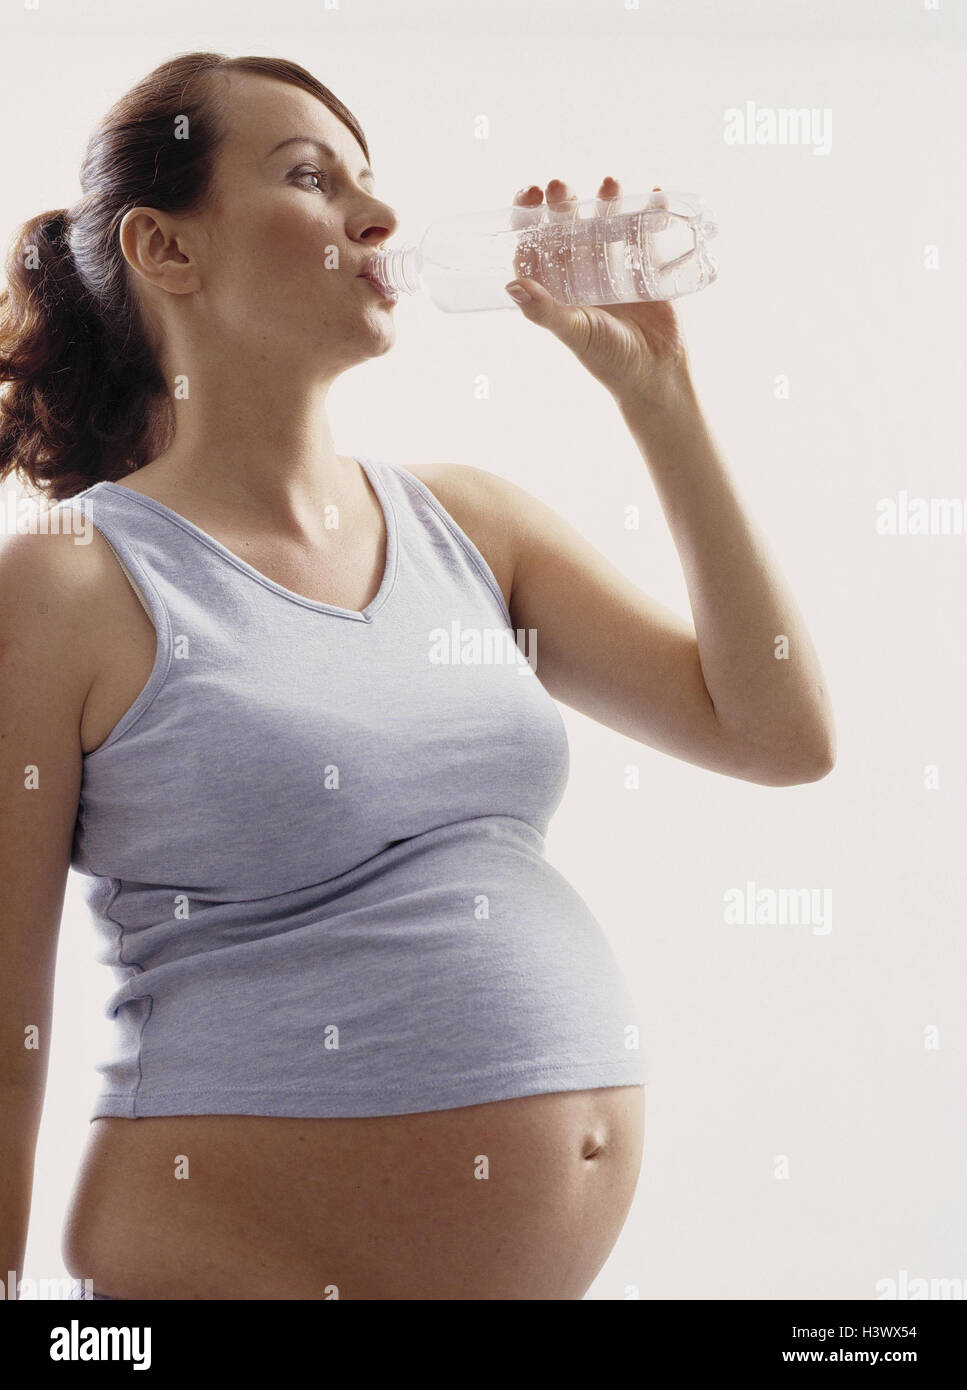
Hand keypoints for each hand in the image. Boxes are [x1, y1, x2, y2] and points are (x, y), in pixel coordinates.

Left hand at [506, 177, 689, 399]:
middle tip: (561, 186)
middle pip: (567, 228)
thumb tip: (512, 285)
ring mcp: (614, 270)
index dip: (527, 218)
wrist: (656, 375)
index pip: (534, 247)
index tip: (530, 195)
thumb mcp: (575, 332)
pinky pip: (645, 233)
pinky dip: (650, 210)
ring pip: (605, 224)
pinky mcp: (645, 270)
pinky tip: (654, 193)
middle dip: (563, 203)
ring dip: (606, 200)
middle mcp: (581, 276)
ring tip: (610, 183)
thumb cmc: (610, 360)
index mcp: (557, 289)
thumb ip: (546, 312)